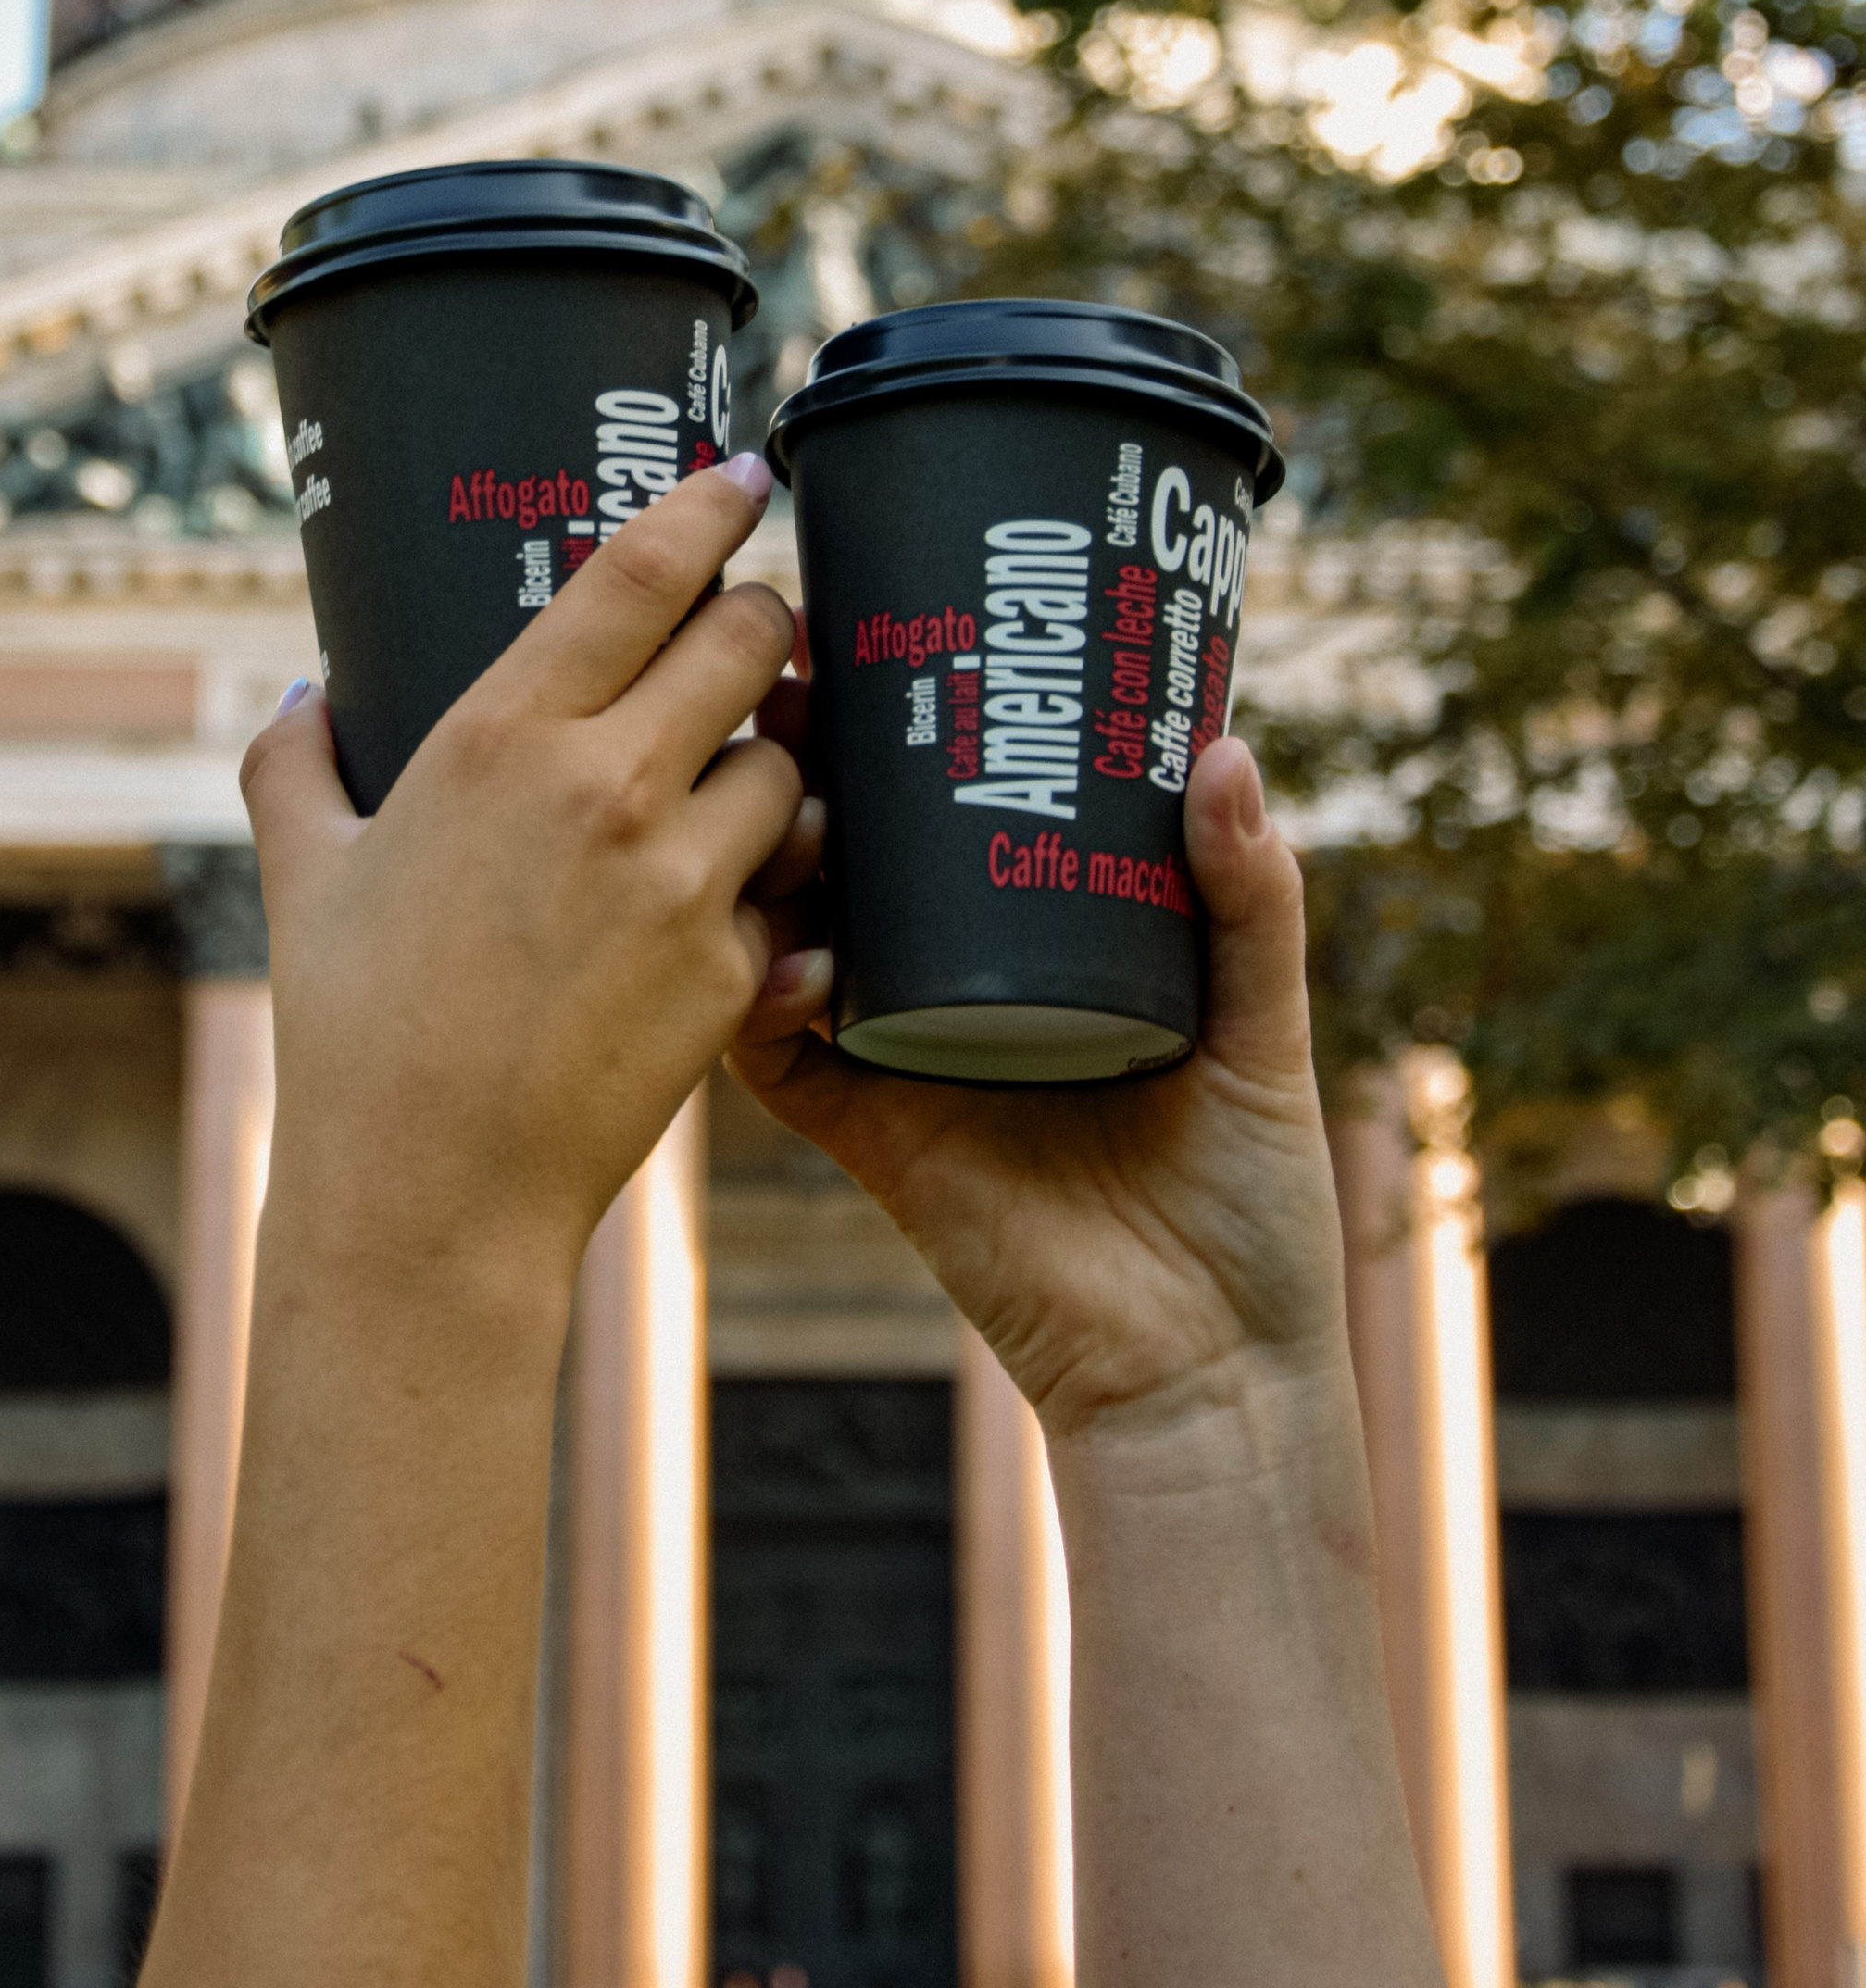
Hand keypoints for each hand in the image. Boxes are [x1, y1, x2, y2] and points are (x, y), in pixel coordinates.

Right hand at [239, 457, 806, 1316]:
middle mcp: (609, 789)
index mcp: (504, 735)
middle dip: (769, 626)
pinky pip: (794, 895)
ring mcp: (684, 883)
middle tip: (755, 635)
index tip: (744, 475)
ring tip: (745, 778)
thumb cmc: (352, 1026)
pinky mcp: (733, 975)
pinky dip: (779, 889)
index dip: (709, 508)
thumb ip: (293, 765)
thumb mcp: (304, 873)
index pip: (642, 574)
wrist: (426, 1196)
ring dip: (779, 763)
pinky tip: (749, 901)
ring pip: (791, 768)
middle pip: (755, 644)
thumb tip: (300, 697)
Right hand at [730, 695, 1346, 1441]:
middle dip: (814, 775)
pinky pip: (783, 1063)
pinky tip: (767, 950)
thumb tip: (1225, 751)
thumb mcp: (1265, 1034)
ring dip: (767, 865)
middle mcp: (961, 992)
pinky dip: (757, 1005)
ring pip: (800, 937)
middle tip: (795, 686)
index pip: (960, 823)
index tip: (892, 642)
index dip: (914, 737)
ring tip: (773, 792)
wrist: (1208, 1378)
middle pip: (863, 861)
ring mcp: (907, 1060)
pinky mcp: (874, 1138)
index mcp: (1043, 953)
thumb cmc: (1252, 1213)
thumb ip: (1251, 903)